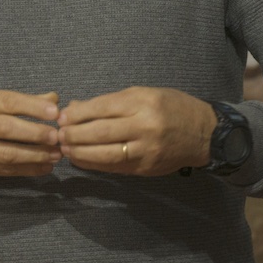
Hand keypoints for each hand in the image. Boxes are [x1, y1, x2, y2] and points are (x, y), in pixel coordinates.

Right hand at [0, 89, 60, 178]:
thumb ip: (18, 101)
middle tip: (58, 137)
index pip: (8, 102)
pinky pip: (3, 170)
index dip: (32, 106)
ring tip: (55, 155)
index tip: (55, 111)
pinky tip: (42, 168)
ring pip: (6, 154)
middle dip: (36, 134)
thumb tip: (53, 98)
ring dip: (34, 157)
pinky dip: (25, 170)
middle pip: (7, 130)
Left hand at [57, 86, 216, 175]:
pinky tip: (82, 160)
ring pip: (106, 154)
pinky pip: (116, 167)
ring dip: (81, 154)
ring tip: (65, 150)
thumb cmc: (172, 106)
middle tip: (58, 135)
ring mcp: (146, 150)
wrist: (204, 133)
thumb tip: (77, 108)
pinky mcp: (146, 168)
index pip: (103, 108)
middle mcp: (144, 126)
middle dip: (75, 135)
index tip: (62, 117)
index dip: (79, 114)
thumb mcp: (144, 94)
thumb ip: (111, 102)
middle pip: (101, 132)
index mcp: (143, 102)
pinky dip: (96, 164)